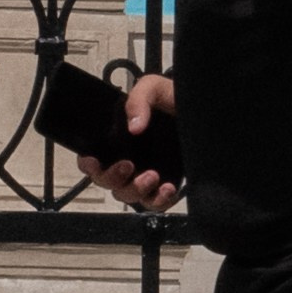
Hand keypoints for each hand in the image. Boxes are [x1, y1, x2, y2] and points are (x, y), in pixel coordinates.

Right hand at [80, 74, 183, 216]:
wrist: (204, 111)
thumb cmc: (172, 98)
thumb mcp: (154, 88)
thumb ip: (138, 100)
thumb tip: (133, 127)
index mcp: (117, 139)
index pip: (91, 159)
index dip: (88, 165)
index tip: (93, 162)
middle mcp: (127, 159)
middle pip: (106, 181)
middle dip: (112, 178)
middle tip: (128, 165)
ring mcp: (145, 174)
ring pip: (127, 195)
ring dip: (135, 190)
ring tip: (153, 176)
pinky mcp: (164, 186)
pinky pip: (154, 204)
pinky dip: (158, 202)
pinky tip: (168, 189)